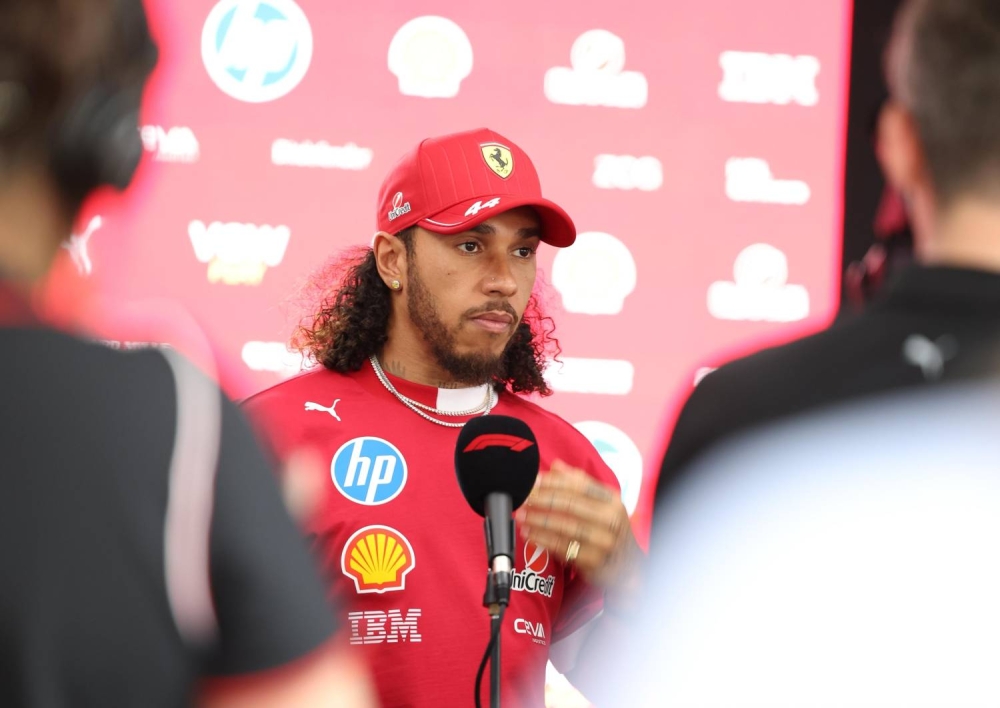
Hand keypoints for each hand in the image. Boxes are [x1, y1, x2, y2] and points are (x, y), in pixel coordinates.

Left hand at [516, 460, 641, 592]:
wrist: (629, 567)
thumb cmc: (610, 530)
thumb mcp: (603, 505)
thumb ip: (580, 484)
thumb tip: (556, 466)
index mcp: (612, 500)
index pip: (581, 485)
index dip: (554, 481)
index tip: (534, 480)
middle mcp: (611, 519)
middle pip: (570, 504)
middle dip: (542, 499)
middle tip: (523, 497)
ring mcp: (604, 541)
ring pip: (565, 526)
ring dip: (539, 519)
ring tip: (521, 515)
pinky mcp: (594, 561)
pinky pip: (563, 547)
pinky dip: (543, 539)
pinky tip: (530, 534)